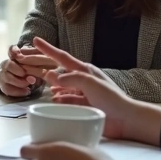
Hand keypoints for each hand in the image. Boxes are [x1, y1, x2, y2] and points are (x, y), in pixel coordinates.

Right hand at [0, 45, 53, 97]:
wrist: (32, 82)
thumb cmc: (38, 69)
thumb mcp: (41, 62)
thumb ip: (39, 58)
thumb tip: (44, 55)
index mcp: (17, 55)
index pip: (11, 50)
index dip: (13, 52)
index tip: (18, 55)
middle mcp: (7, 64)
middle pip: (7, 64)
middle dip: (17, 69)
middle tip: (27, 75)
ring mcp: (4, 75)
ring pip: (6, 77)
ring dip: (18, 81)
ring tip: (29, 85)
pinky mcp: (5, 86)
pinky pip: (7, 89)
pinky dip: (17, 91)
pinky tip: (27, 91)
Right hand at [32, 37, 160, 143]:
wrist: (125, 119)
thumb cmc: (111, 98)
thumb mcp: (89, 83)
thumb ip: (70, 78)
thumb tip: (51, 76)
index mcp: (85, 71)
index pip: (62, 57)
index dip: (48, 49)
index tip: (36, 40)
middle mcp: (83, 81)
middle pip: (61, 73)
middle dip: (49, 72)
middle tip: (37, 71)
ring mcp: (83, 94)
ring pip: (63, 89)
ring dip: (55, 89)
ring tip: (48, 90)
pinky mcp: (84, 107)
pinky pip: (68, 101)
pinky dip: (61, 101)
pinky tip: (56, 101)